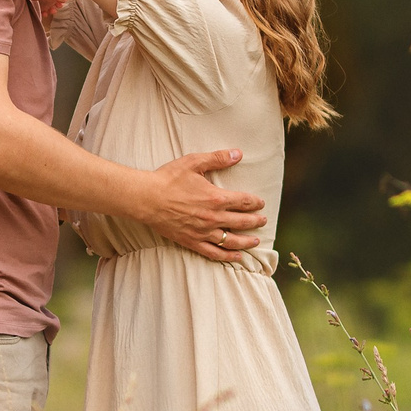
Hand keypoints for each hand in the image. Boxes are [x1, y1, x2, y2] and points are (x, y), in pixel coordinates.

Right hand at [138, 150, 266, 261]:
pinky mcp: (191, 241)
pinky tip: (237, 256)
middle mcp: (213, 217)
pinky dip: (227, 256)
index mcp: (216, 198)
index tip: (261, 203)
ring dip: (247, 241)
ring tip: (256, 241)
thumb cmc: (168, 179)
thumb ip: (217, 158)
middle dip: (256, 221)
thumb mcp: (194, 162)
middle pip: (242, 222)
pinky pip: (214, 252)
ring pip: (231, 240)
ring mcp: (203, 232)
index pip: (243, 201)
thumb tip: (238, 153)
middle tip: (263, 221)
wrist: (146, 198)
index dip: (255, 203)